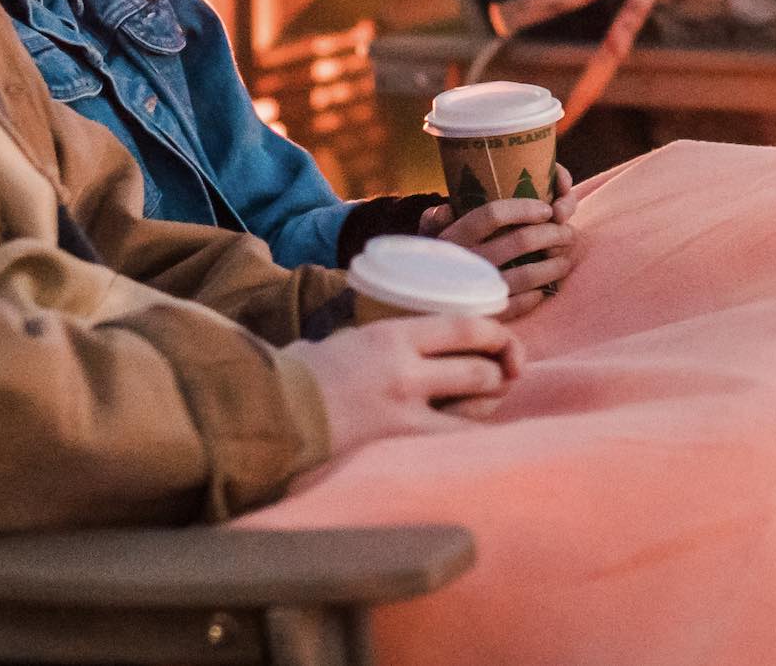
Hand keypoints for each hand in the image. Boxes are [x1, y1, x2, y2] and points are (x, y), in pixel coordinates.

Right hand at [292, 315, 522, 456]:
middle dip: (500, 373)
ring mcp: (406, 415)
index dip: (499, 335)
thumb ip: (383, 342)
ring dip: (490, 405)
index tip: (506, 345)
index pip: (466, 327)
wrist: (269, 414)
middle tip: (503, 375)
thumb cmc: (299, 374)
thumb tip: (409, 346)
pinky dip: (471, 437)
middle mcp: (406, 373)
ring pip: (476, 410)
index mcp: (391, 336)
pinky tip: (471, 434)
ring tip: (486, 403)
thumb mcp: (346, 339)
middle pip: (481, 371)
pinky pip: (455, 442)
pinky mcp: (400, 448)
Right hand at [418, 164, 578, 316]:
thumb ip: (435, 220)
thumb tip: (445, 210)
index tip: (546, 208)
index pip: (492, 214)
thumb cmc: (428, 268)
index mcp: (454, 237)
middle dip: (552, 233)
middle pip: (520, 241)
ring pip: (528, 274)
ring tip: (566, 258)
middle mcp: (467, 262)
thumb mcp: (425, 240)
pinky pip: (521, 304)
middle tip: (567, 232)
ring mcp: (479, 290)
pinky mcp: (487, 315)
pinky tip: (545, 289)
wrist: (417, 314)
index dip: (524, 208)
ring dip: (555, 265)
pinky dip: (538, 295)